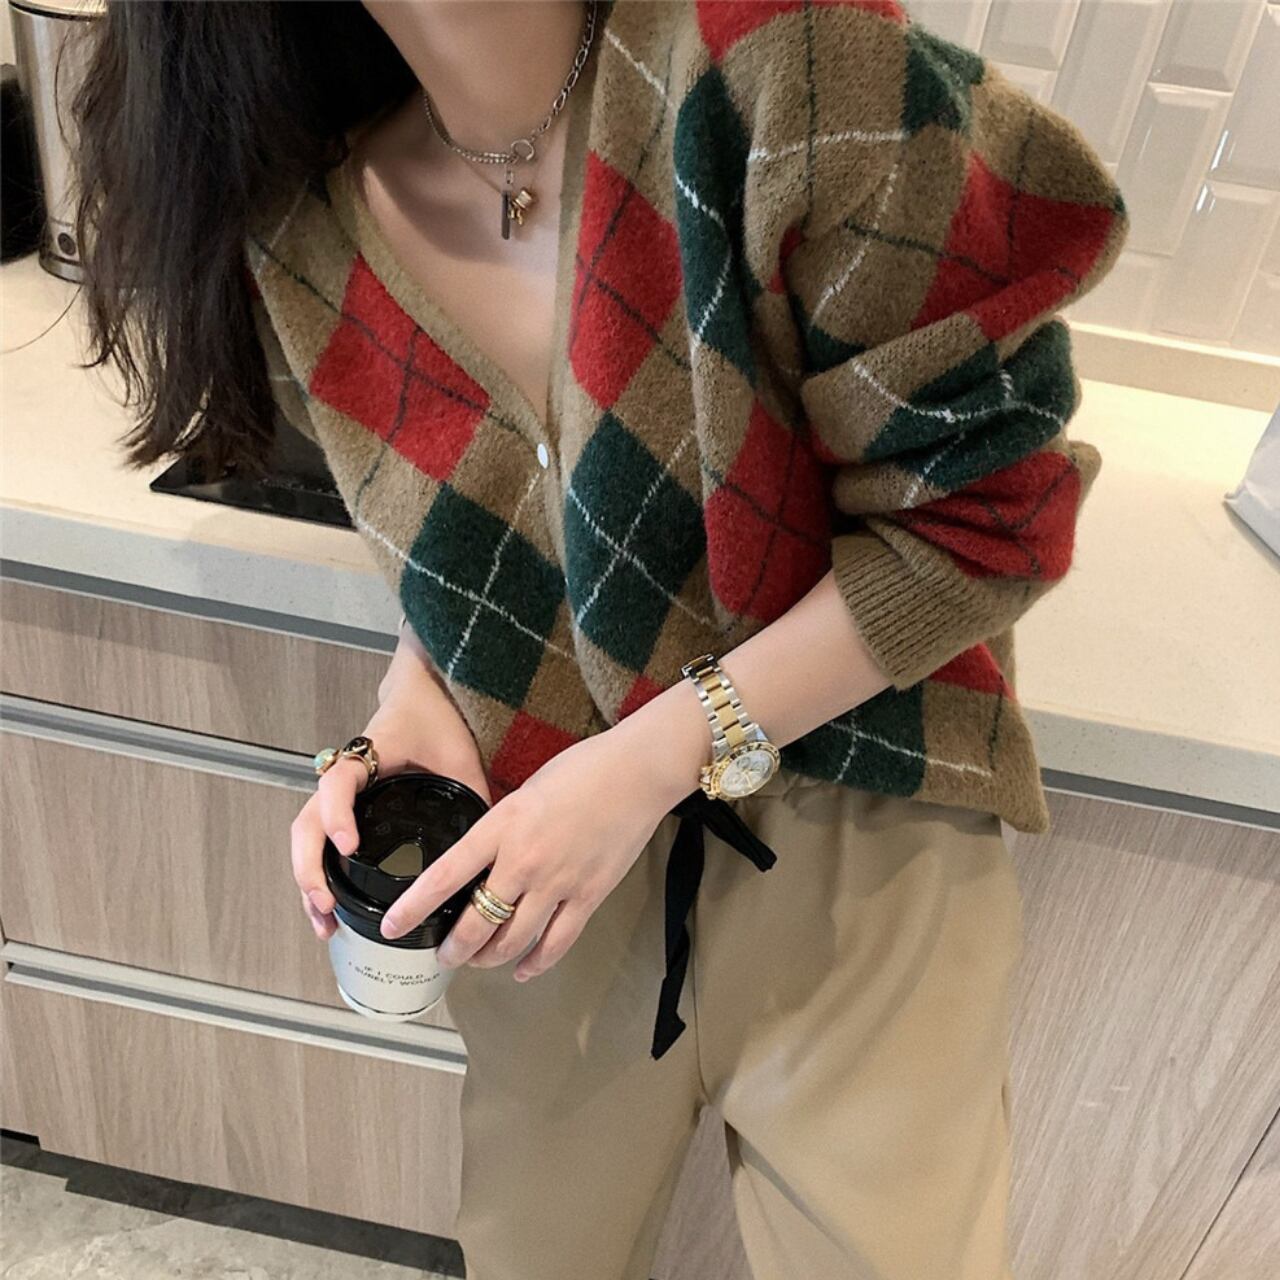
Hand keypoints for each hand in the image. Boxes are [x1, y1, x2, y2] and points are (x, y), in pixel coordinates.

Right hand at [290, 659, 489, 942]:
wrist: (422, 689)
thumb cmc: (440, 717)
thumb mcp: (460, 754)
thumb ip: (473, 793)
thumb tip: (492, 847)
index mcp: (370, 755)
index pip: (338, 783)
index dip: (337, 816)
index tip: (350, 847)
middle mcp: (346, 774)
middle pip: (306, 821)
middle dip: (310, 867)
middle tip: (327, 905)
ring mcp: (342, 790)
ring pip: (307, 835)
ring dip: (309, 879)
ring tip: (324, 922)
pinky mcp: (347, 803)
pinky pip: (320, 837)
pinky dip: (320, 871)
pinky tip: (331, 905)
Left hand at [378, 722, 682, 980]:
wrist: (637, 773)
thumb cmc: (583, 769)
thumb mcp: (523, 791)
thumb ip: (500, 826)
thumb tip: (482, 855)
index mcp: (501, 826)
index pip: (445, 875)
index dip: (414, 908)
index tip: (394, 926)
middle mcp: (524, 860)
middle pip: (476, 923)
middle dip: (453, 948)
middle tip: (442, 955)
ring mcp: (558, 883)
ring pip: (512, 941)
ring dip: (488, 959)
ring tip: (478, 961)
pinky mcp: (589, 896)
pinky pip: (556, 943)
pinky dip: (536, 963)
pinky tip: (523, 969)